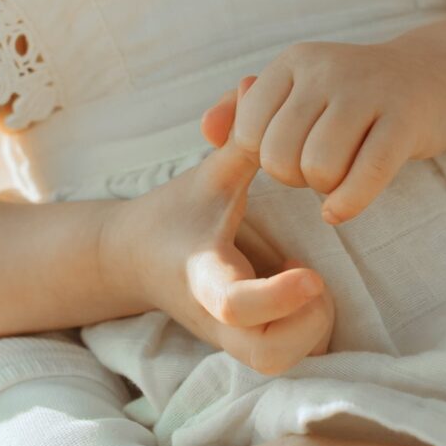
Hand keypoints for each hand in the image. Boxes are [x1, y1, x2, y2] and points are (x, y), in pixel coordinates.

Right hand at [108, 142, 333, 375]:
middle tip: (315, 279)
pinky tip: (304, 296)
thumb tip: (253, 82)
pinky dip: (306, 334)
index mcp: (204, 276)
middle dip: (305, 323)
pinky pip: (287, 360)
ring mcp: (229, 340)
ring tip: (310, 286)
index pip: (236, 305)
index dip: (277, 297)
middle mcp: (217, 320)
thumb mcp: (207, 175)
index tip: (313, 274)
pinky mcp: (242, 346)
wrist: (131, 259)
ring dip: (310, 328)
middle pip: (268, 355)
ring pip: (282, 363)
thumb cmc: (175, 213)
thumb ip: (239, 138)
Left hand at [203, 36, 445, 222]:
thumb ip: (245, 110)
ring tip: (337, 175)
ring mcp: (368, 91)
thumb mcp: (296, 91)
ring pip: (318, 168)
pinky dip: (348, 203)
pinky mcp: (405, 120)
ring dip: (323, 188)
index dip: (263, 158)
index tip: (290, 153)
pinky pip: (366, 175)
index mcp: (292, 62)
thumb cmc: (351, 97)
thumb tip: (207, 132)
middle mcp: (326, 69)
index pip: (246, 131)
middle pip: (279, 155)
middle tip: (316, 168)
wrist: (430, 80)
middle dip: (292, 177)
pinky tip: (340, 210)